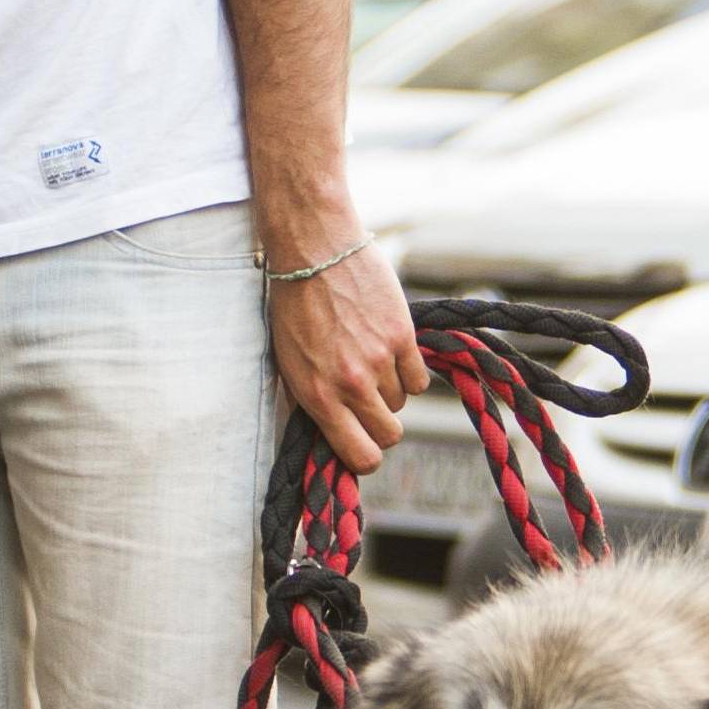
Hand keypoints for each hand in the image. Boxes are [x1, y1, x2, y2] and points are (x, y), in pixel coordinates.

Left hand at [266, 235, 427, 471]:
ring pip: (402, 403)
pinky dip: (408, 371)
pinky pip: (419, 379)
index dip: (365, 456)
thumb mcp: (289, 363)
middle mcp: (351, 384)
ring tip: (371, 361)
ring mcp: (379, 361)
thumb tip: (335, 434)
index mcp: (318, 396)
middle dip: (380, 425)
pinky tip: (389, 351)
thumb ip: (314, 401)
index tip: (363, 444)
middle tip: (369, 403)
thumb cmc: (294, 306)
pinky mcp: (402, 336)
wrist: (314, 251)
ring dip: (390, 391)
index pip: (360, 457)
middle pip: (388, 435)